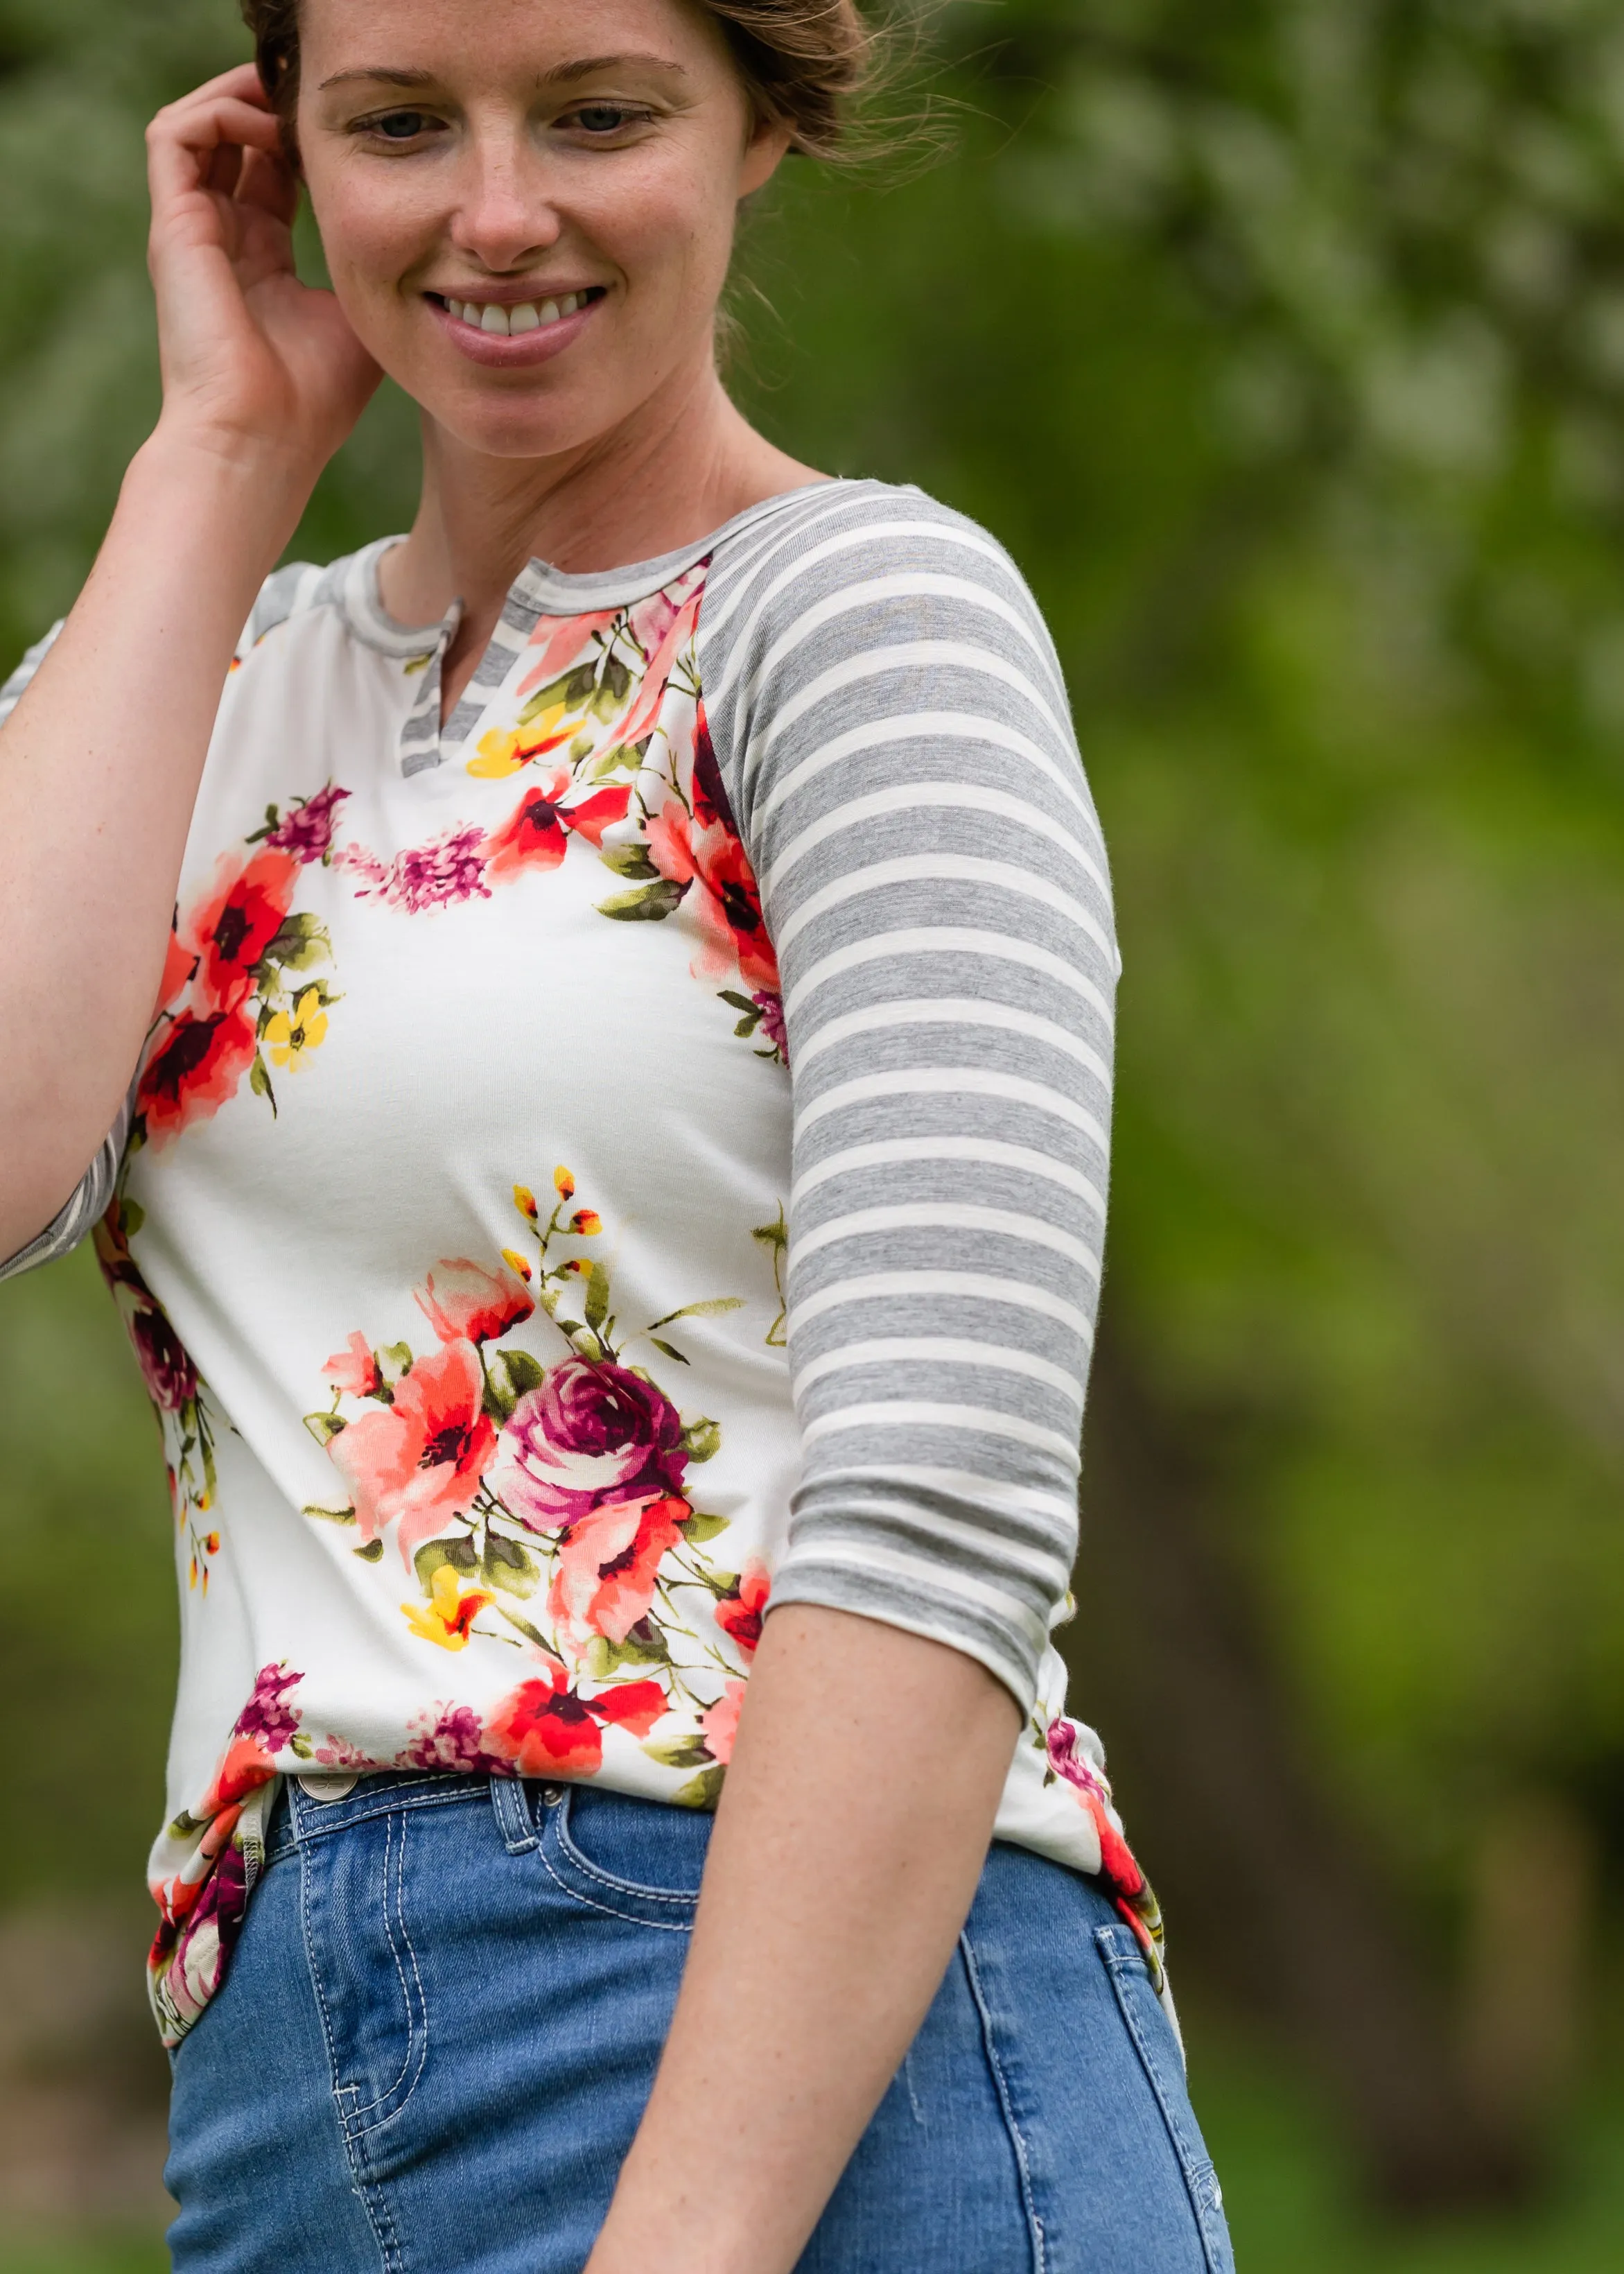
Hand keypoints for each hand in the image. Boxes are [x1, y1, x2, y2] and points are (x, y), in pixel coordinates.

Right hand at [145, 63, 379, 479]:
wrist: (260, 441)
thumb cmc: (312, 404)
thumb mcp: (360, 322)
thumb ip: (374, 272)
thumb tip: (423, 247)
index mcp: (259, 261)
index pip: (270, 174)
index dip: (305, 143)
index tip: (354, 137)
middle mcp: (220, 239)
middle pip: (234, 141)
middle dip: (274, 106)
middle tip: (323, 101)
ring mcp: (191, 232)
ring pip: (197, 126)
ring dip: (243, 98)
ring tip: (295, 103)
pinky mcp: (173, 227)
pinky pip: (173, 136)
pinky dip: (218, 112)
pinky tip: (270, 126)